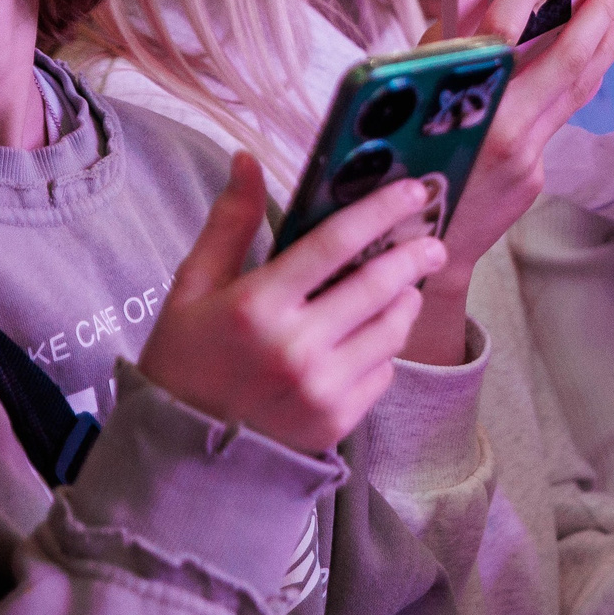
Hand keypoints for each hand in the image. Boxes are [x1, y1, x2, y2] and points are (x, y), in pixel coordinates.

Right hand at [139, 154, 443, 452]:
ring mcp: (321, 389)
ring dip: (405, 300)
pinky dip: (383, 349)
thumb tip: (247, 159)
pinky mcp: (338, 421)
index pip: (334, 243)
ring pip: (391, 329)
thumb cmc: (185, 361)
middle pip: (378, 285)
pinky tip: (369, 337)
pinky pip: (383, 371)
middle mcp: (295, 348)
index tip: (411, 192)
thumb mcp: (193, 288)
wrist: (182, 455)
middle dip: (414, 256)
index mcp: (256, 307)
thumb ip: (229, 223)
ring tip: (403, 287)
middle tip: (431, 242)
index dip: (380, 211)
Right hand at [400, 0, 613, 363]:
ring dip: (603, 43)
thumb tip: (470, 10)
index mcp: (460, 110)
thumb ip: (434, 59)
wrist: (412, 257)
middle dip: (597, 12)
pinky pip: (561, 116)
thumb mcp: (397, 108)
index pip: (501, 32)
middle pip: (568, 61)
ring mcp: (527, 157)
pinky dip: (577, 80)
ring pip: (578, 89)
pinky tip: (587, 57)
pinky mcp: (536, 174)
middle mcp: (503, 133)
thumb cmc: (389, 178)